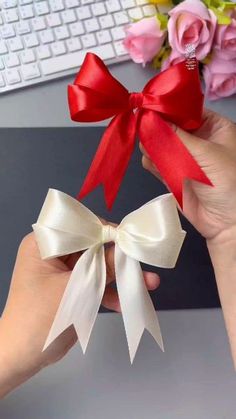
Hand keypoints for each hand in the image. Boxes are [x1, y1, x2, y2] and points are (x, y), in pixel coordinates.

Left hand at [0, 231, 159, 396]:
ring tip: (149, 283)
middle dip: (118, 257)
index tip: (130, 240)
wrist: (23, 356)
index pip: (79, 227)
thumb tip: (127, 248)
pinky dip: (108, 291)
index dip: (106, 231)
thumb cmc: (41, 318)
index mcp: (43, 243)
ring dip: (119, 275)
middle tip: (143, 261)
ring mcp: (62, 270)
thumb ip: (104, 267)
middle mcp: (52, 252)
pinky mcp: (70, 286)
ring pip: (96, 265)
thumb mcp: (76, 289)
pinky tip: (127, 301)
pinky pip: (92, 282)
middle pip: (91, 246)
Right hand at [140, 109, 235, 242]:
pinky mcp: (173, 176)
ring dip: (151, 145)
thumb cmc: (228, 182)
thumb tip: (150, 119)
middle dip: (156, 127)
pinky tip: (148, 159)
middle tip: (141, 126)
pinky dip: (150, 161)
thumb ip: (176, 137)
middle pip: (171, 128)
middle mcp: (198, 141)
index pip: (188, 111)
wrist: (227, 222)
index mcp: (214, 128)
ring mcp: (184, 159)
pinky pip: (157, 165)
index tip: (149, 107)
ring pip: (161, 146)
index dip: (169, 109)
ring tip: (144, 145)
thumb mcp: (206, 154)